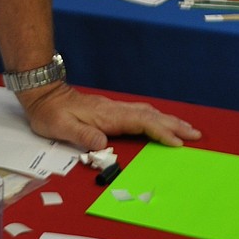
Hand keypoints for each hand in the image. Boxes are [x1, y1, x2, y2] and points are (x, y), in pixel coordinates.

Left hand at [20, 80, 201, 150]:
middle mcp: (114, 111)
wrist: (43, 93)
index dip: (160, 132)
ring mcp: (113, 109)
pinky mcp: (110, 111)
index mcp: (107, 116)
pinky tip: (160, 122)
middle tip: (195, 134)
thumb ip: (82, 135)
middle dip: (174, 125)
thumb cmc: (50, 113)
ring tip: (186, 129)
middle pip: (150, 116)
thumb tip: (103, 145)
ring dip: (168, 120)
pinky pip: (140, 114)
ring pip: (147, 113)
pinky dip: (156, 118)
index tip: (177, 142)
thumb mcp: (61, 127)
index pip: (141, 123)